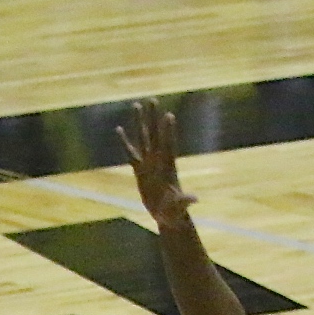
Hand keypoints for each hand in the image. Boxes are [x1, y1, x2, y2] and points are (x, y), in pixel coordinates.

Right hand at [117, 99, 195, 229]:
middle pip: (155, 134)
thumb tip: (194, 200)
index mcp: (168, 166)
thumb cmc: (174, 211)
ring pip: (143, 138)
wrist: (167, 214)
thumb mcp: (179, 207)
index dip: (168, 132)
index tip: (169, 115)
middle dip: (153, 118)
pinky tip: (118, 129)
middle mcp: (158, 160)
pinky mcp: (139, 170)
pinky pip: (130, 153)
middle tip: (152, 100)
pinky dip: (124, 142)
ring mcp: (148, 163)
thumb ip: (185, 202)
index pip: (168, 145)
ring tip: (136, 104)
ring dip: (140, 122)